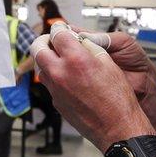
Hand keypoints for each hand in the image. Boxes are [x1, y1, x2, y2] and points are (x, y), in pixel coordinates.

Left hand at [33, 27, 155, 150]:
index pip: (57, 33)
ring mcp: (55, 89)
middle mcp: (60, 73)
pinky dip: (54, 76)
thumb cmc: (117, 99)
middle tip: (53, 40)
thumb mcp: (108, 63)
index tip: (62, 28)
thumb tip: (78, 39)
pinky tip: (69, 78)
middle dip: (44, 40)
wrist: (116, 128)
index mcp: (75, 59)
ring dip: (47, 58)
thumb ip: (89, 47)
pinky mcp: (56, 102)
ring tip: (61, 59)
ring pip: (40, 67)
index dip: (60, 28)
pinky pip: (49, 83)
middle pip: (38, 48)